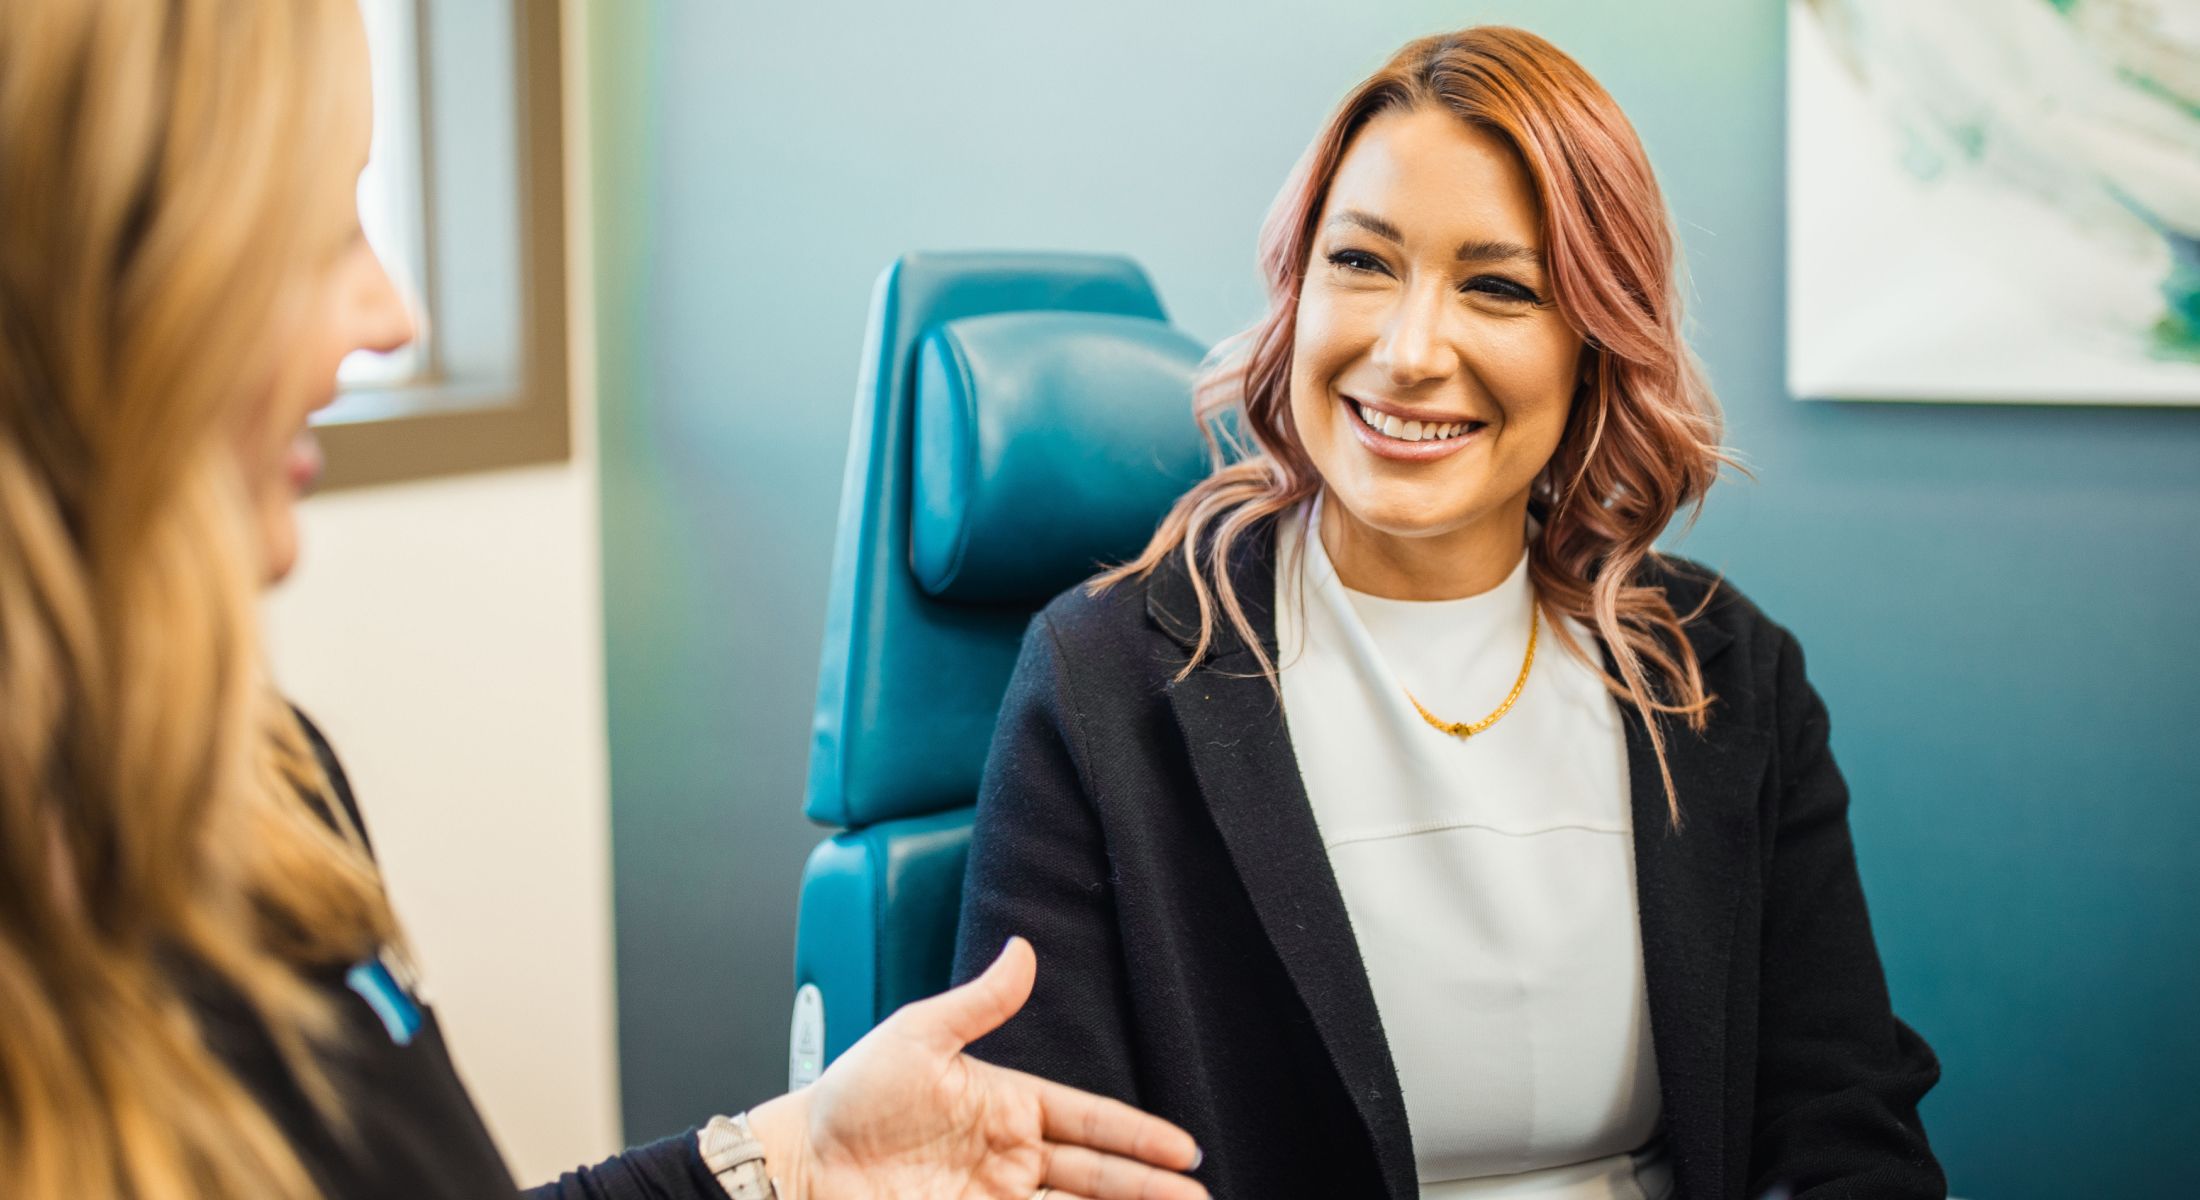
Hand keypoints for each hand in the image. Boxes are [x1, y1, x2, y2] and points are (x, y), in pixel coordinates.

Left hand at [746, 937, 1206, 1199]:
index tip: (1184, 1149)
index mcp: (1007, 1105)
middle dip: (1150, 1188)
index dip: (1139, 1137)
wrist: (800, 1167)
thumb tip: (1023, 952)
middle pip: (1097, 1175)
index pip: (1090, 1120)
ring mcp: (993, 1199)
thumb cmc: (849, 1098)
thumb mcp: (918, 1037)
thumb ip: (979, 1003)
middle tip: (1198, 1197)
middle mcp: (1010, 1157)